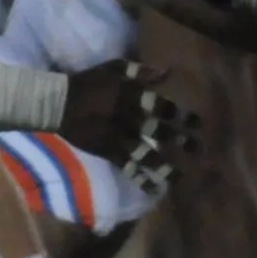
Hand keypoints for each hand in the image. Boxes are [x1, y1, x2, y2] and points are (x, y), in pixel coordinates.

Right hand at [60, 60, 200, 192]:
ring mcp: (118, 137)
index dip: (182, 116)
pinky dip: (141, 179)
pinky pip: (127, 167)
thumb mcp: (114, 68)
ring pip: (146, 154)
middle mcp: (129, 118)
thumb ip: (141, 70)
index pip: (163, 107)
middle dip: (181, 141)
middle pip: (160, 132)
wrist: (58, 103)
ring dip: (164, 166)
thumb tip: (167, 71)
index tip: (199, 124)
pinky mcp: (107, 151)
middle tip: (199, 149)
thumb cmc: (88, 82)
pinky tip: (154, 190)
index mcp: (132, 96)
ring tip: (181, 176)